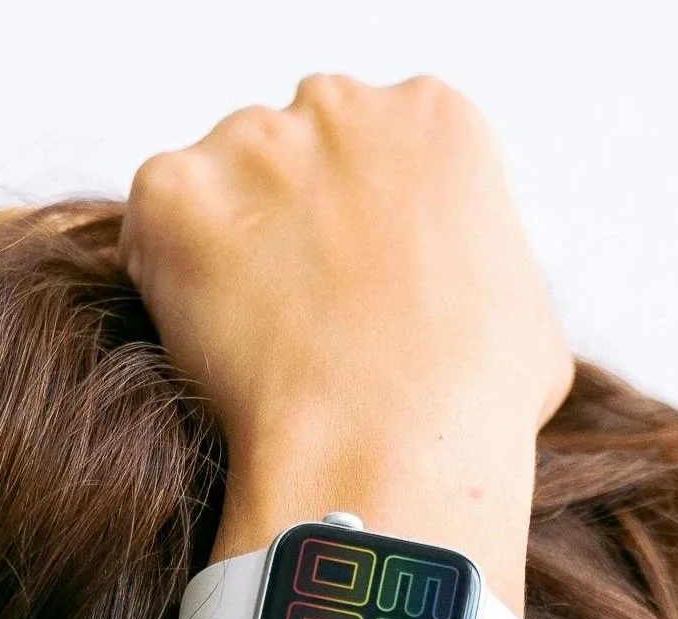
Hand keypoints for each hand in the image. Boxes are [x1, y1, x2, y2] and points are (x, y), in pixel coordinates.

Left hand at [121, 77, 569, 585]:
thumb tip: (467, 316)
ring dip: (223, 254)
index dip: (351, 227)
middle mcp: (341, 105)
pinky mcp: (176, 193)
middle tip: (291, 322)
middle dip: (285, 226)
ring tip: (253, 349)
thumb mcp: (524, 322)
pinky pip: (153, 226)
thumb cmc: (466, 411)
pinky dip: (165, 281)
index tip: (345, 291)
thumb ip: (481, 280)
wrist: (386, 453)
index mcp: (433, 120)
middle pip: (287, 153)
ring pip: (217, 188)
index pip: (370, 149)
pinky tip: (208, 346)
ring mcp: (252, 143)